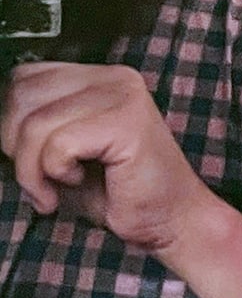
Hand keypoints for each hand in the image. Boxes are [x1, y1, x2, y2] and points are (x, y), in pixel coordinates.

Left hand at [1, 62, 241, 297]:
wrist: (169, 220)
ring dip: (33, 168)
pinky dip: (55, 173)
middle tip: (41, 175)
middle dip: (16, 145)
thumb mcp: (64, 149)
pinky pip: (57, 145)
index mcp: (99, 77)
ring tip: (56, 186)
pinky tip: (76, 182)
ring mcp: (122, 97)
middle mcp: (114, 78)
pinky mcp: (127, 123)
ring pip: (34, 124)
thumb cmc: (115, 191)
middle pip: (21, 96)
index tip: (31, 156)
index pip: (23, 78)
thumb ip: (36, 124)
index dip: (12, 121)